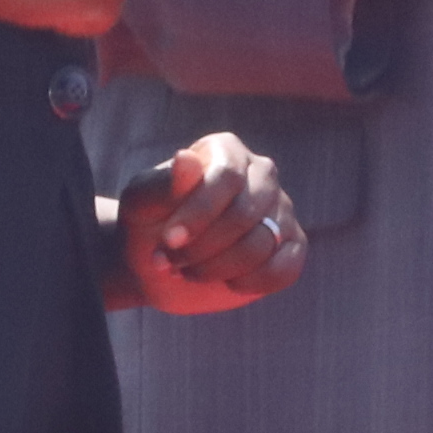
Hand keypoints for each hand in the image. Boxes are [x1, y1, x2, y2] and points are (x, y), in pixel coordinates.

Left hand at [110, 132, 306, 315]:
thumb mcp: (140, 204)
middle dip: (203, 247)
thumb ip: (162, 185)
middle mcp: (262, 173)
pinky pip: (286, 268)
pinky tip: (226, 282)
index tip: (169, 241)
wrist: (161, 263)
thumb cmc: (149, 223)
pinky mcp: (292, 246)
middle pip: (244, 213)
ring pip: (262, 244)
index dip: (200, 212)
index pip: (227, 177)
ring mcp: (281, 210)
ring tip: (188, 271)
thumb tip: (186, 160)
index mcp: (226, 151)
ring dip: (218, 268)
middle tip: (170, 262)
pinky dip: (252, 282)